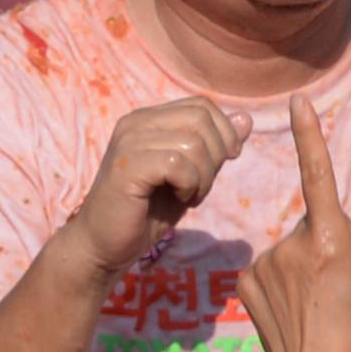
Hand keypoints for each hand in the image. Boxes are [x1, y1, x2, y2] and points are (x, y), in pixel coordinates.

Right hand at [64, 98, 252, 274]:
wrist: (104, 246)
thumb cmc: (147, 212)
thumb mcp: (191, 175)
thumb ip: (214, 147)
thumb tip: (246, 119)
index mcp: (148, 119)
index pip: (201, 105)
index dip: (224, 132)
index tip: (226, 161)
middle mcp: (135, 123)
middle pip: (201, 119)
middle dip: (216, 155)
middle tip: (201, 186)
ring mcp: (128, 142)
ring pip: (194, 142)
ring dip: (204, 176)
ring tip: (189, 195)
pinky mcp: (127, 167)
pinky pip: (178, 164)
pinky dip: (190, 185)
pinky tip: (179, 199)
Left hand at [238, 97, 350, 351]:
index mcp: (330, 244)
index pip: (318, 176)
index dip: (309, 136)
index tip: (298, 102)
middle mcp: (292, 246)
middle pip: (317, 223)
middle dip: (332, 243)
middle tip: (344, 288)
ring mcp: (265, 265)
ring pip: (294, 247)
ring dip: (307, 264)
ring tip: (320, 305)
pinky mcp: (246, 283)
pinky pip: (272, 266)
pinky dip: (285, 281)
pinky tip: (295, 310)